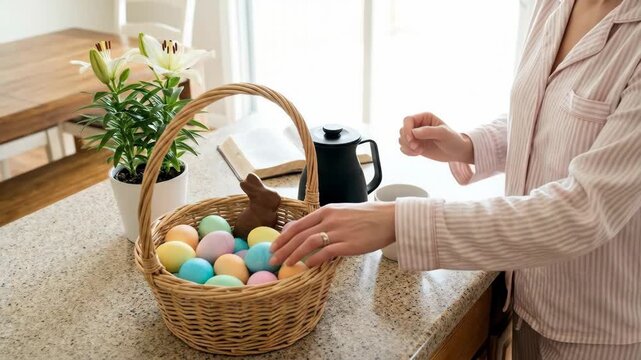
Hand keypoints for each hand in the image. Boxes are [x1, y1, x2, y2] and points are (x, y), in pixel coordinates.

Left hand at [269, 202, 395, 266]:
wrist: (388, 218)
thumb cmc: (366, 217)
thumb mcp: (341, 212)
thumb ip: (325, 220)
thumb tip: (308, 231)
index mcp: (326, 211)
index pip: (298, 224)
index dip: (284, 236)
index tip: (274, 246)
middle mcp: (329, 220)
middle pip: (299, 235)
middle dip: (283, 248)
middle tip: (272, 259)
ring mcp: (338, 232)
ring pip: (309, 243)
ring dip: (295, 255)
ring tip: (286, 264)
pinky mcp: (348, 244)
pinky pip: (326, 253)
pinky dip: (314, 260)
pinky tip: (307, 266)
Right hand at [399, 112, 473, 163]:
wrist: (456, 152)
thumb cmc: (453, 140)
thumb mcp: (443, 134)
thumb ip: (429, 131)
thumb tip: (414, 132)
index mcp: (425, 117)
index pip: (408, 120)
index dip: (406, 129)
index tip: (411, 139)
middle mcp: (418, 125)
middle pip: (402, 130)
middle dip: (407, 140)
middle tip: (417, 147)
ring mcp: (416, 136)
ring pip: (401, 139)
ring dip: (408, 147)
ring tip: (419, 151)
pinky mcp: (415, 145)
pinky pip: (403, 148)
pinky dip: (407, 152)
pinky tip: (417, 154)